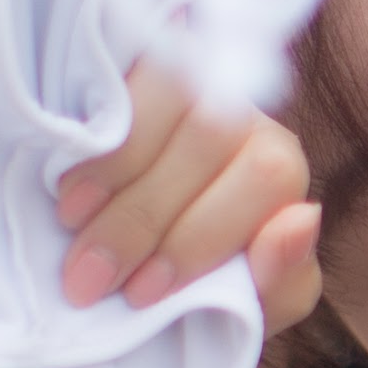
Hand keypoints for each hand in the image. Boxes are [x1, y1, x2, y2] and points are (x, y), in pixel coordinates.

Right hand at [57, 62, 319, 329]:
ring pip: (171, 96)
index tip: (141, 293)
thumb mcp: (251, 303)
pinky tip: (64, 187)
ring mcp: (187, 78)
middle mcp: (242, 114)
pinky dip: (92, 137)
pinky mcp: (132, 64)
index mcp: (277, 166)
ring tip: (71, 226)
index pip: (267, 177)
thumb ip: (286, 277)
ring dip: (112, 172)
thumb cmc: (194, 286)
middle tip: (88, 279)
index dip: (200, 238)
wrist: (121, 266)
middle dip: (142, 218)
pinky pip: (123, 75)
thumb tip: (303, 217)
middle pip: (210, 136)